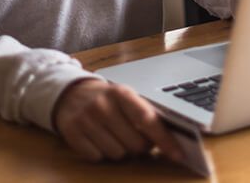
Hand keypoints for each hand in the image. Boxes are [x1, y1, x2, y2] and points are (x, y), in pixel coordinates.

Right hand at [53, 78, 182, 162]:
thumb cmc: (107, 98)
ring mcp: (86, 119)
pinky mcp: (72, 132)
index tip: (178, 154)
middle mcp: (103, 105)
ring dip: (121, 151)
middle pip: (134, 143)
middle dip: (141, 147)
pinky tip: (99, 139)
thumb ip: (144, 114)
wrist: (71, 93)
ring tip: (115, 136)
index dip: (164, 138)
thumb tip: (169, 139)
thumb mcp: (126, 97)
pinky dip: (101, 153)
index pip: (147, 119)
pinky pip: (97, 157)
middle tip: (137, 139)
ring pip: (117, 154)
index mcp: (122, 93)